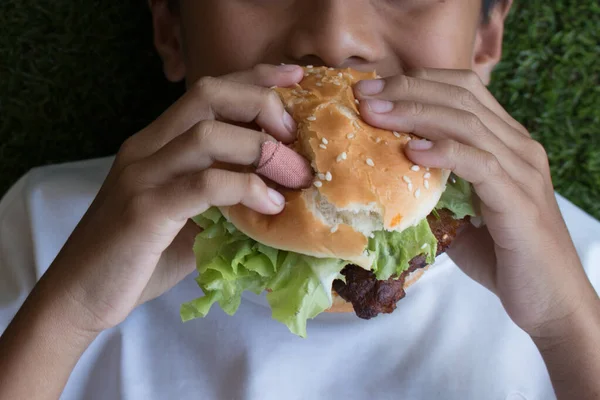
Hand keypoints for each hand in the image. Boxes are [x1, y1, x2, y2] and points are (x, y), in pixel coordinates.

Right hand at [44, 64, 304, 331]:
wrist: (80, 296)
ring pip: (208, 133)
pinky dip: (246, 188)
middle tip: (296, 134)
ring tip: (295, 177)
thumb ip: (223, 199)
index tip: (295, 78)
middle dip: (262, 103)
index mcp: (157, 143)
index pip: (209, 91)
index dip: (254, 78)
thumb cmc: (139, 258)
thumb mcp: (189, 220)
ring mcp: (142, 175)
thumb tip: (280, 193)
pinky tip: (270, 206)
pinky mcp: (144, 209)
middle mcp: (147, 147)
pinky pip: (204, 184)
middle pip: (209, 95)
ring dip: (262, 149)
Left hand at [354, 69, 598, 338]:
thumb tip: (385, 173)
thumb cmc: (500, 255)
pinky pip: (480, 164)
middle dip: (406, 89)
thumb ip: (434, 186)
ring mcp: (523, 171)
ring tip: (374, 114)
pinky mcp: (520, 200)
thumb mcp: (460, 211)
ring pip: (467, 123)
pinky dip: (445, 152)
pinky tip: (413, 151)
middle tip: (362, 93)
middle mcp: (519, 147)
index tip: (370, 89)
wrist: (549, 300)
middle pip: (460, 97)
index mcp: (505, 142)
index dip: (416, 82)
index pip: (463, 90)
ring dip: (415, 114)